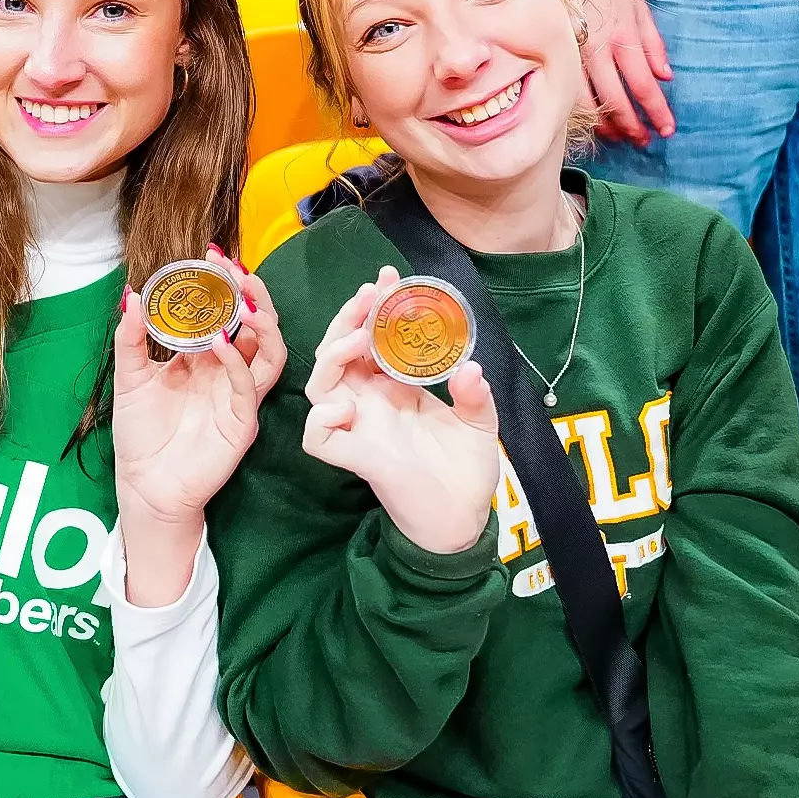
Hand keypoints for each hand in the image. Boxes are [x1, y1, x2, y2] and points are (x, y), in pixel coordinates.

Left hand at [113, 251, 284, 600]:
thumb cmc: (140, 434)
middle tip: (238, 269)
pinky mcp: (241, 422)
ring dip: (262, 324)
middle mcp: (227, 373)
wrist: (143, 484)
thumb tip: (131, 296)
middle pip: (256, 327)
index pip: (224, 315)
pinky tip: (221, 344)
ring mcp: (238, 397)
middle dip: (252, 296)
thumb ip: (131, 339)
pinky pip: (250, 387)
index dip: (223, 287)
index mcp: (203, 359)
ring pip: (269, 353)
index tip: (213, 256)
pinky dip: (238, 361)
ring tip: (245, 300)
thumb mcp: (129, 378)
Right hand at [301, 266, 499, 554]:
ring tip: (360, 338)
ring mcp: (357, 428)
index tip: (391, 277)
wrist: (462, 520)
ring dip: (333, 356)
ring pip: (319, 385)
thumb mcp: (480, 422)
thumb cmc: (464, 470)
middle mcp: (368, 403)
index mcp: (392, 388)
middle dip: (349, 319)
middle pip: (337, 352)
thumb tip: (471, 368)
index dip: (375, 308)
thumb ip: (474, 395)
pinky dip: (324, 418)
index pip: (371, 339)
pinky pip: (318, 435)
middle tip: (371, 294)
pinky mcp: (353, 457)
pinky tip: (350, 406)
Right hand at [578, 0, 673, 146]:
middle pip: (617, 99)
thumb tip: (666, 76)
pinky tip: (591, 121)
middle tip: (643, 141)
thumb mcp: (637, 5)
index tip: (665, 129)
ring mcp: (572, 55)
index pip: (643, 84)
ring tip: (619, 137)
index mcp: (624, 35)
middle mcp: (599, 49)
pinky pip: (566, 92)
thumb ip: (653, 42)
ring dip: (606, 124)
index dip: (655, 110)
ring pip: (589, 102)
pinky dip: (581, 112)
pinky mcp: (552, 56)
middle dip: (632, 125)